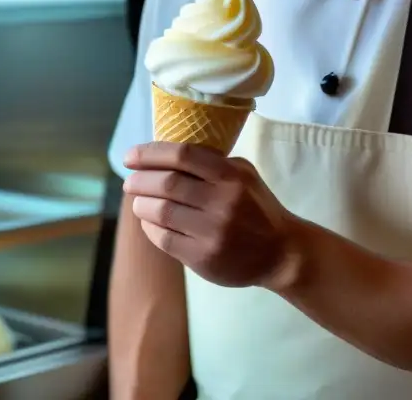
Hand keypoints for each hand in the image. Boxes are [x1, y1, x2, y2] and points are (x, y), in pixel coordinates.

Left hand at [123, 141, 301, 288]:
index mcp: (231, 175)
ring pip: (161, 212)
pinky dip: (150, 227)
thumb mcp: (244, 174)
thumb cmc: (256, 207)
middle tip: (130, 181)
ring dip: (141, 204)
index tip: (130, 156)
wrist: (281, 253)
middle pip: (167, 183)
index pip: (182, 155)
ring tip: (138, 201)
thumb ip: (211, 162)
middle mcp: (222, 201)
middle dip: (140, 180)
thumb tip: (163, 154)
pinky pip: (164, 238)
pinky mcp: (204, 258)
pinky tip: (149, 222)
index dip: (150, 153)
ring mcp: (213, 232)